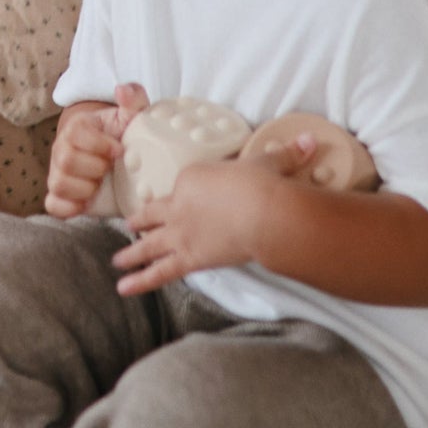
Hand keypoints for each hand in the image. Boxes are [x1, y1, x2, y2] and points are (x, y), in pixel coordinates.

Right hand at [46, 83, 149, 217]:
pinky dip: (69, 207)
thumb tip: (122, 90)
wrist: (117, 159)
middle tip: (110, 168)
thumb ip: (133, 98)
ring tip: (100, 184)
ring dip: (85, 188)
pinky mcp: (59, 195)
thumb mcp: (132, 116)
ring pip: (59, 183)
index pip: (76, 134)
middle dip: (95, 167)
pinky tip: (87, 202)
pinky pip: (53, 205)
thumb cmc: (122, 135)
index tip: (119, 151)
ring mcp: (58, 173)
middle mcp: (62, 149)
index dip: (99, 144)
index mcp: (77, 127)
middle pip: (66, 160)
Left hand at [111, 139, 309, 294]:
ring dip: (131, 251)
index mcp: (192, 177)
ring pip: (148, 243)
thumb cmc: (264, 185)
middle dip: (141, 219)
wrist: (264, 213)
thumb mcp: (271, 163)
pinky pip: (158, 271)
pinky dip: (139, 280)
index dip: (181, 194)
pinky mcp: (187, 258)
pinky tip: (122, 287)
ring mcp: (180, 232)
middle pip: (155, 212)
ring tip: (117, 260)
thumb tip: (310, 139)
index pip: (182, 186)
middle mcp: (179, 204)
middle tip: (129, 224)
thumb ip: (285, 153)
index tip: (180, 200)